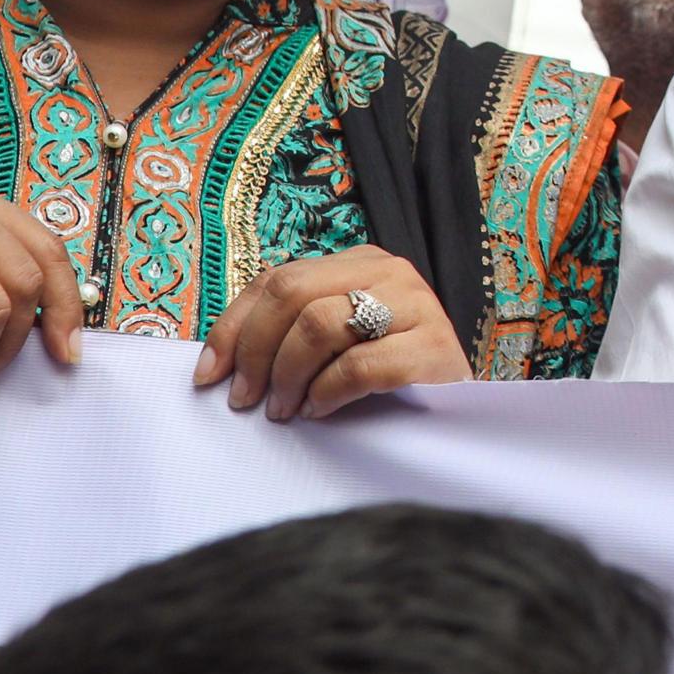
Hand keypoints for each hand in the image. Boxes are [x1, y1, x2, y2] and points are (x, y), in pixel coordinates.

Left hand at [192, 246, 466, 419]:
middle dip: (256, 352)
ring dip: (288, 376)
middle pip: (292, 295)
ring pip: (319, 325)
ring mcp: (416, 305)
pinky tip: (321, 411)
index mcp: (360, 263)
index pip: (277, 279)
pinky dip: (326, 394)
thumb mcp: (338, 344)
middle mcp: (389, 272)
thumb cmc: (391, 379)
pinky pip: (358, 366)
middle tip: (248, 400)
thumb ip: (292, 334)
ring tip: (286, 410)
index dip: (233, 327)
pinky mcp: (434, 347)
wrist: (464, 410)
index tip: (209, 375)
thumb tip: (218, 365)